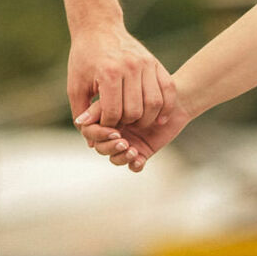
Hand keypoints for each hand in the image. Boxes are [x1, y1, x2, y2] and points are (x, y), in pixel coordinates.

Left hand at [67, 24, 177, 128]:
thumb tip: (91, 141)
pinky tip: (159, 117)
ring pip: (154, 103)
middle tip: (119, 124)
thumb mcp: (76, 85)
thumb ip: (81, 113)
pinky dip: (166, 107)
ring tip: (136, 121)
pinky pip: (168, 89)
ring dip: (146, 119)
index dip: (108, 125)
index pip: (113, 113)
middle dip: (126, 124)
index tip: (103, 124)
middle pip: (135, 111)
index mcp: (109, 72)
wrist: (99, 27)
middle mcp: (130, 67)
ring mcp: (146, 63)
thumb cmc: (84, 58)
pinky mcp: (155, 62)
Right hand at [76, 99, 193, 172]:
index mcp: (105, 118)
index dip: (99, 135)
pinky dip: (135, 165)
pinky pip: (134, 165)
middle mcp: (114, 132)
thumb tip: (80, 121)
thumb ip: (102, 107)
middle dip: (111, 147)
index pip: (92, 133)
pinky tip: (139, 160)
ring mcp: (127, 143)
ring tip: (133, 151)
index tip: (113, 130)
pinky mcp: (142, 151)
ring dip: (122, 157)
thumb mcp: (122, 93)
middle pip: (102, 148)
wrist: (176, 97)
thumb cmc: (149, 90)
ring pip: (116, 158)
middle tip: (124, 142)